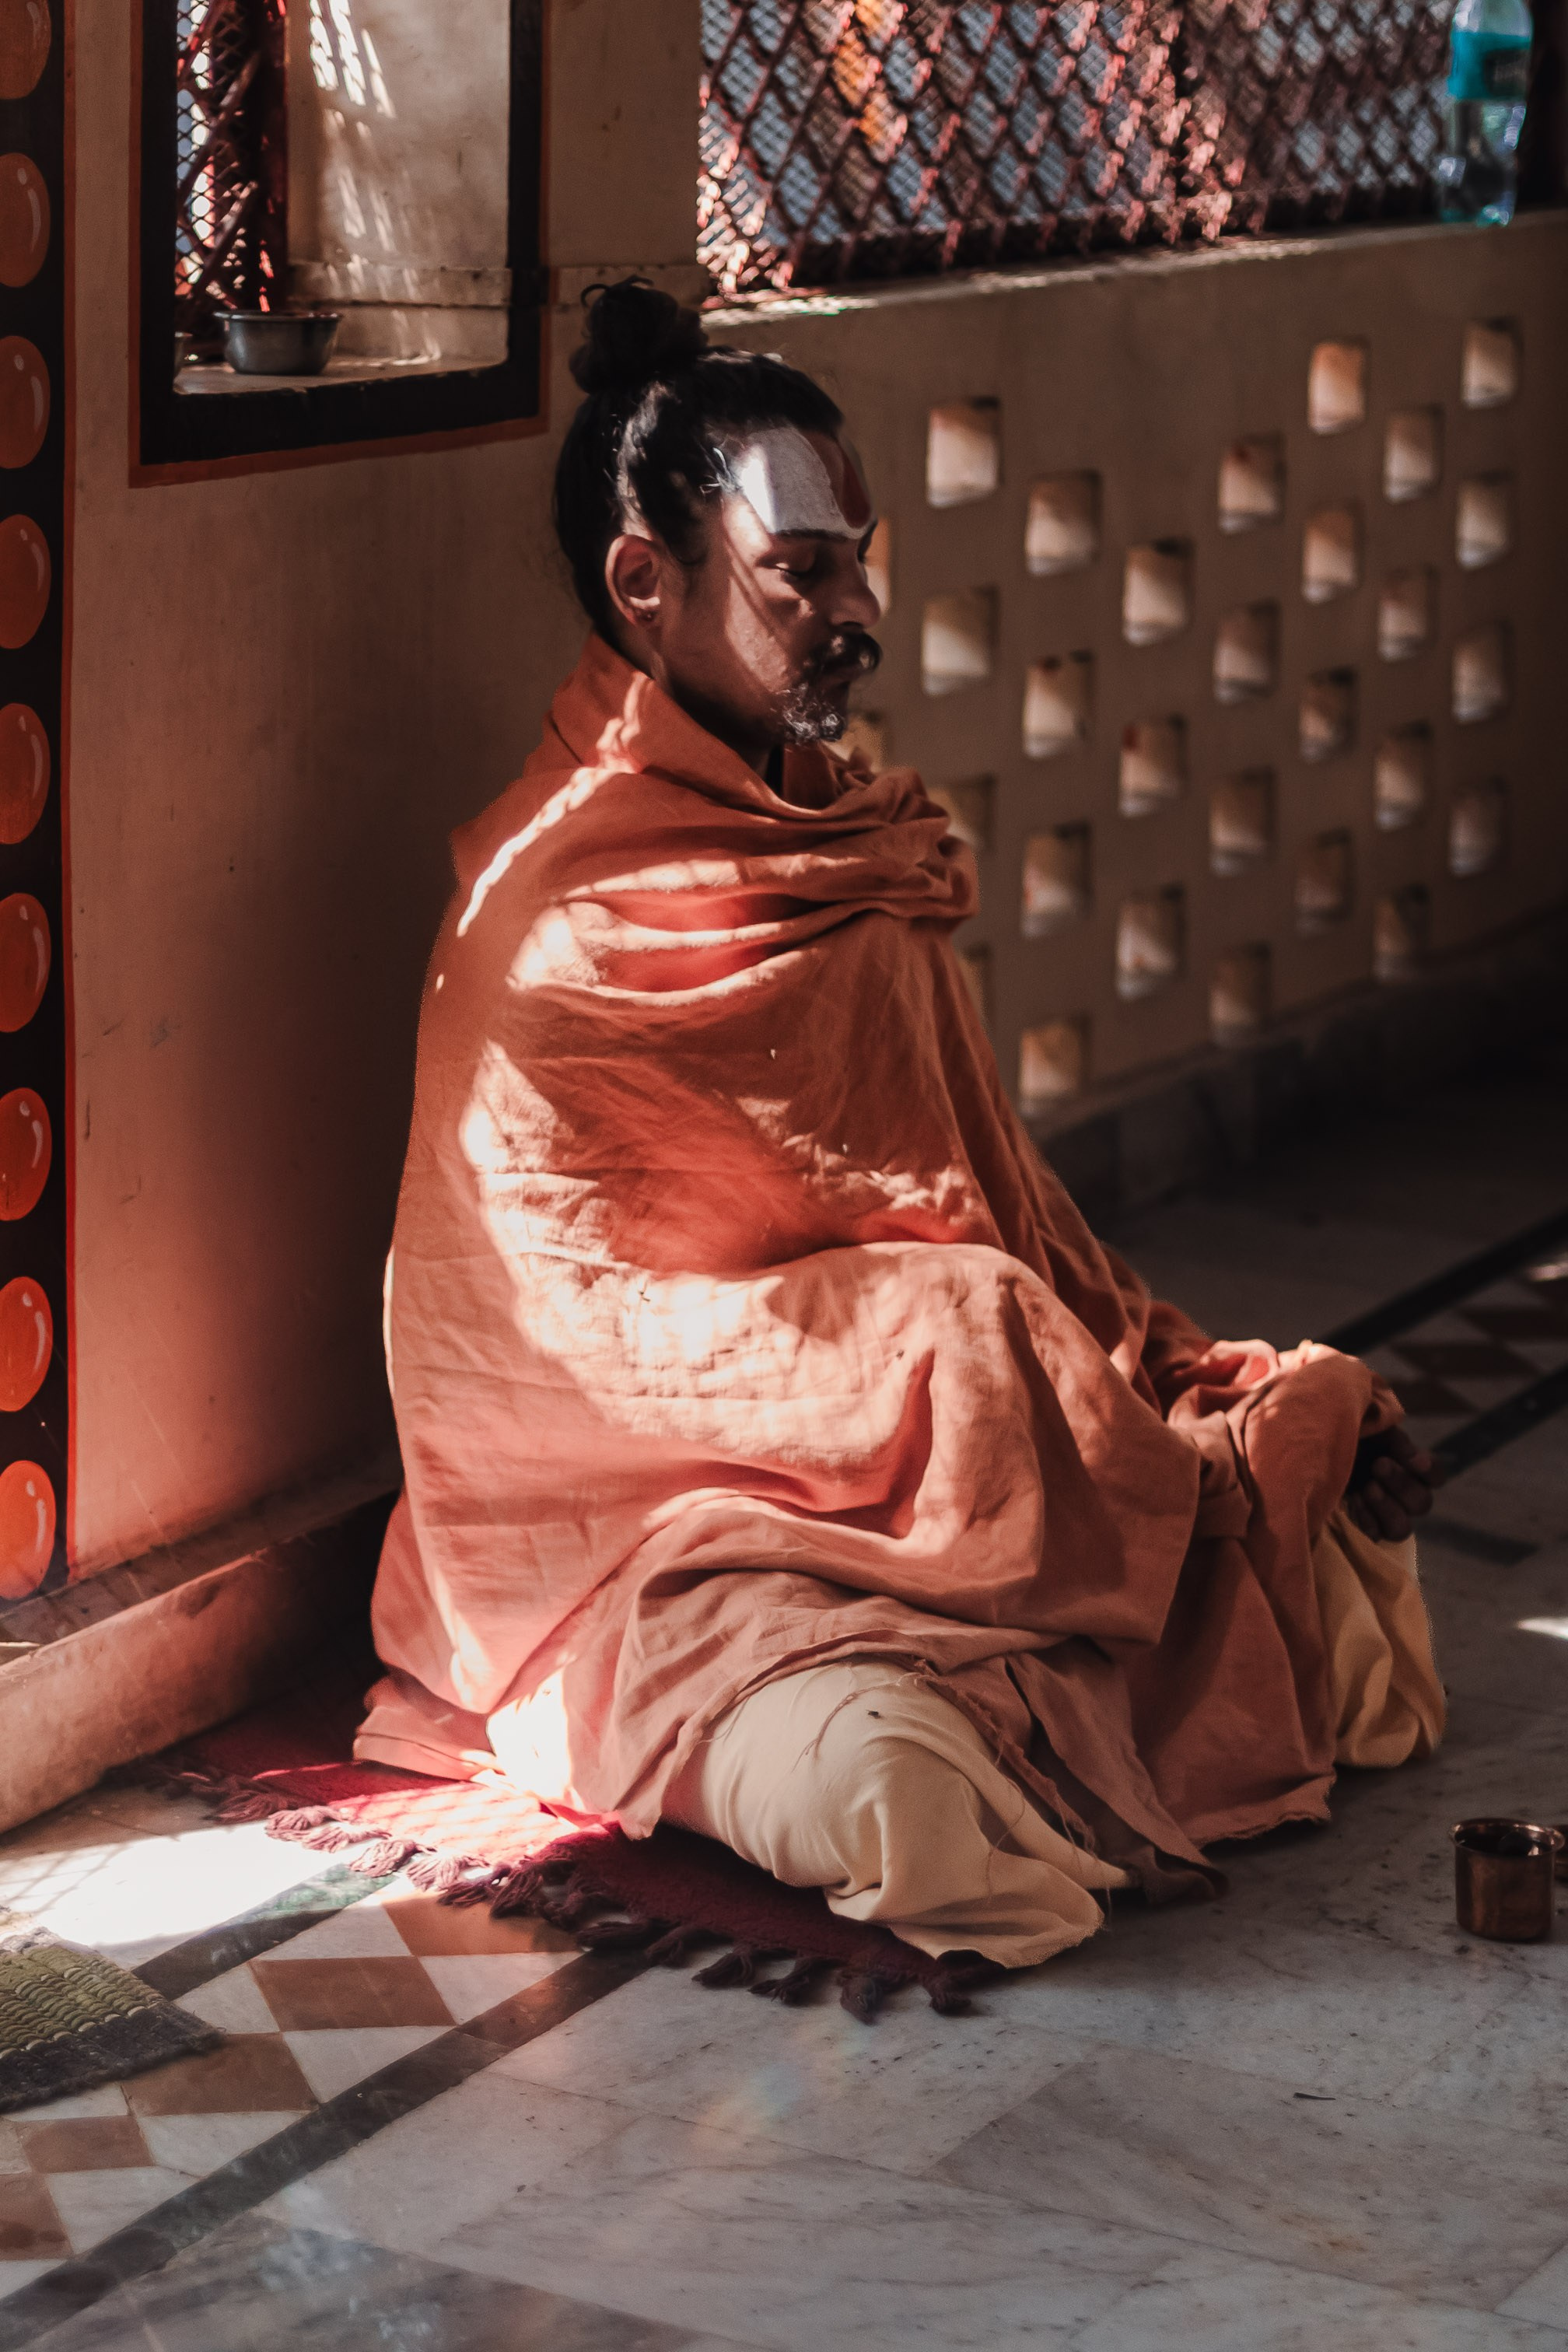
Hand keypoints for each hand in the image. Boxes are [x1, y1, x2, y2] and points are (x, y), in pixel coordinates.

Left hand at [1343, 1424, 1446, 1543]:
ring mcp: (1384, 1515)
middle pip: (1422, 1503)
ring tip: (1366, 1488)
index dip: (1431, 1471)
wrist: (1311, 1450)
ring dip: (1386, 1507)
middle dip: (1401, 1483)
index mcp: (1408, 1469)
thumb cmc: (1343, 1434)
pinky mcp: (1364, 1528)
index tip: (1415, 1461)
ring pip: (1402, 1528)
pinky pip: (1376, 1536)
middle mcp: (1402, 1496)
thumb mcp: (1368, 1426)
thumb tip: (1412, 1456)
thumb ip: (1392, 1437)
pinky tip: (1353, 1501)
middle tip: (1378, 1465)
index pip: (1436, 1476)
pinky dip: (1366, 1519)